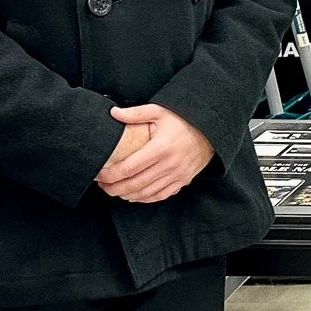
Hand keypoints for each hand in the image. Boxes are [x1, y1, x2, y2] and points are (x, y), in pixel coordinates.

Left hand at [97, 104, 214, 203]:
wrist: (211, 131)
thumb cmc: (183, 120)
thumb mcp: (160, 112)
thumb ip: (136, 113)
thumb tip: (113, 113)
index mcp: (160, 148)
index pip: (129, 168)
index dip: (110, 175)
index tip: (99, 174)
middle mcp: (169, 165)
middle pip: (134, 184)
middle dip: (114, 188)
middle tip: (102, 186)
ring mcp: (177, 175)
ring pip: (146, 193)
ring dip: (127, 195)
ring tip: (114, 190)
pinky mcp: (183, 180)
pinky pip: (160, 195)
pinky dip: (144, 198)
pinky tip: (133, 195)